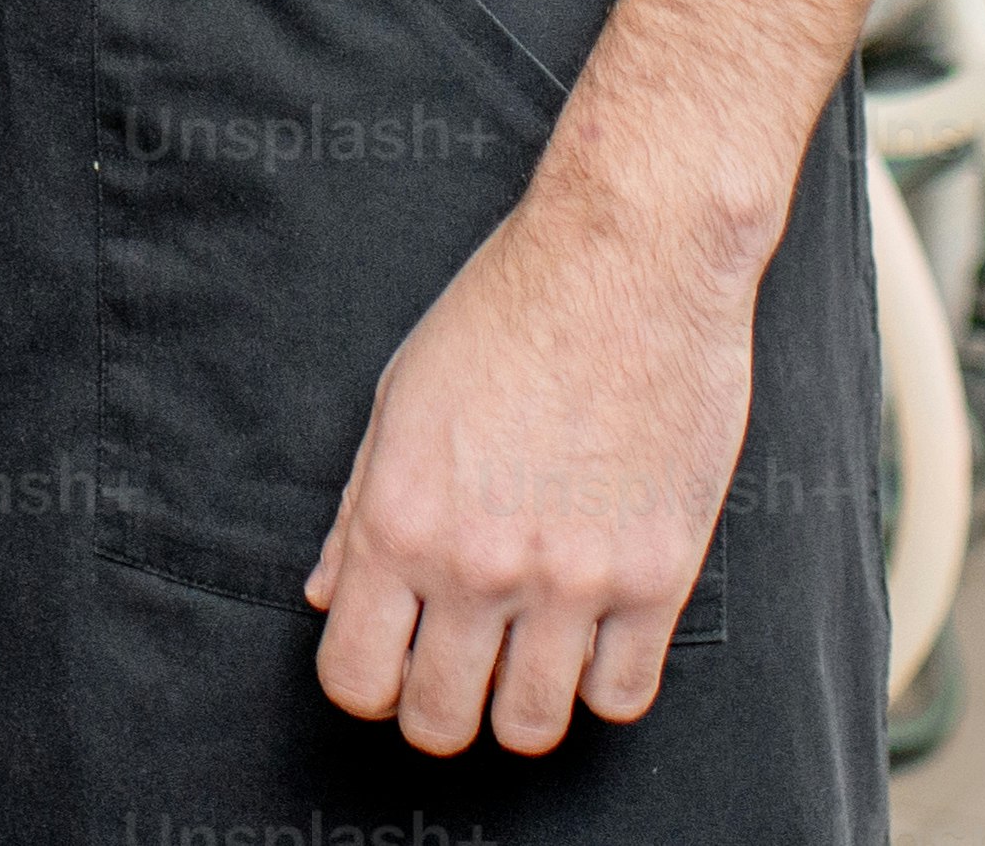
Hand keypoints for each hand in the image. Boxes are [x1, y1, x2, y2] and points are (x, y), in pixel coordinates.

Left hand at [301, 178, 765, 756]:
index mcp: (400, 520)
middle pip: (441, 722)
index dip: (369, 685)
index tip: (392, 664)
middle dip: (441, 706)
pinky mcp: (656, 574)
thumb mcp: (400, 399)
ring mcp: (572, 578)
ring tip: (530, 651)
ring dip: (523, 702)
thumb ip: (357, 511)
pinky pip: (622, 696)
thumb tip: (327, 593)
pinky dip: (605, 682)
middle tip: (462, 664)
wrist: (628, 258)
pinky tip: (597, 635)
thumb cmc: (508, 310)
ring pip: (533, 727)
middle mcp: (477, 565)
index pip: (356, 679)